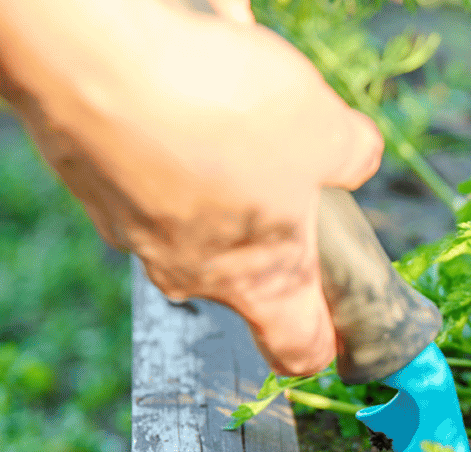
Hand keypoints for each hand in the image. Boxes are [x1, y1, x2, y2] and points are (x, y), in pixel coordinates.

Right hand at [0, 0, 381, 375]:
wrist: (101, 60)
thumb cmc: (224, 113)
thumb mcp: (326, 131)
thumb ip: (351, 156)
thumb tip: (355, 159)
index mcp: (263, 282)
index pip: (298, 349)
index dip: (324, 344)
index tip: (336, 329)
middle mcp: (193, 272)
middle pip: (247, 273)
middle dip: (274, 227)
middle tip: (292, 174)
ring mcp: (134, 230)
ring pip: (194, 216)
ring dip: (221, 175)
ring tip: (231, 116)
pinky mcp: (92, 183)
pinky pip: (149, 172)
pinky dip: (169, 142)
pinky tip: (181, 95)